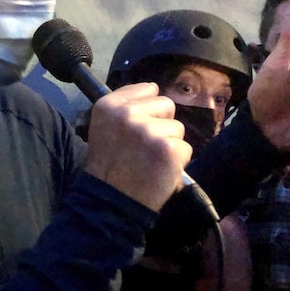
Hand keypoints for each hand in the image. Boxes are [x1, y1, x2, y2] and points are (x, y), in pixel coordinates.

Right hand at [85, 82, 191, 211]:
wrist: (110, 202)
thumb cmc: (108, 166)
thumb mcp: (104, 127)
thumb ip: (125, 107)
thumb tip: (155, 90)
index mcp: (108, 105)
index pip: (147, 89)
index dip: (148, 109)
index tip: (139, 125)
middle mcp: (127, 113)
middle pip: (166, 104)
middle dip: (162, 124)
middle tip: (145, 146)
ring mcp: (148, 130)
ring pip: (177, 128)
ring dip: (169, 145)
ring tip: (151, 161)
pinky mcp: (167, 149)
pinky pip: (186, 148)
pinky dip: (177, 163)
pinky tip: (160, 171)